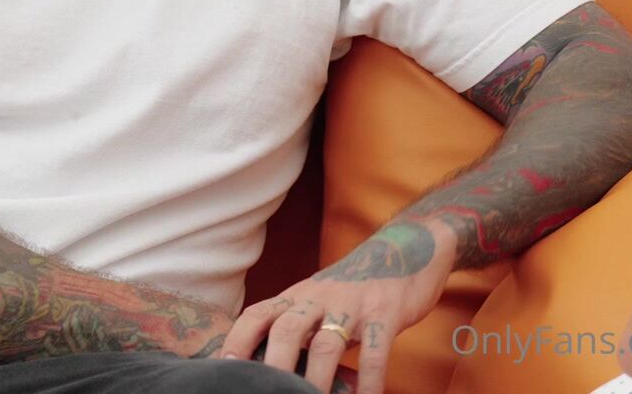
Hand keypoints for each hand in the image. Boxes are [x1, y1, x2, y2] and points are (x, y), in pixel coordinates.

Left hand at [219, 220, 453, 392]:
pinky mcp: (385, 312)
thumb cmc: (354, 289)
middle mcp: (319, 296)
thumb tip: (268, 370)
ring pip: (327, 344)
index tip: (226, 368)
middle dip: (274, 366)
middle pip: (286, 330)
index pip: (257, 314)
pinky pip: (375, 350)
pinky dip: (370, 380)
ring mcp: (352, 303)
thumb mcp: (319, 302)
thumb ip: (297, 330)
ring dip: (317, 380)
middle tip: (268, 392)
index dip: (237, 340)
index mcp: (297, 295)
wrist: (405, 251)